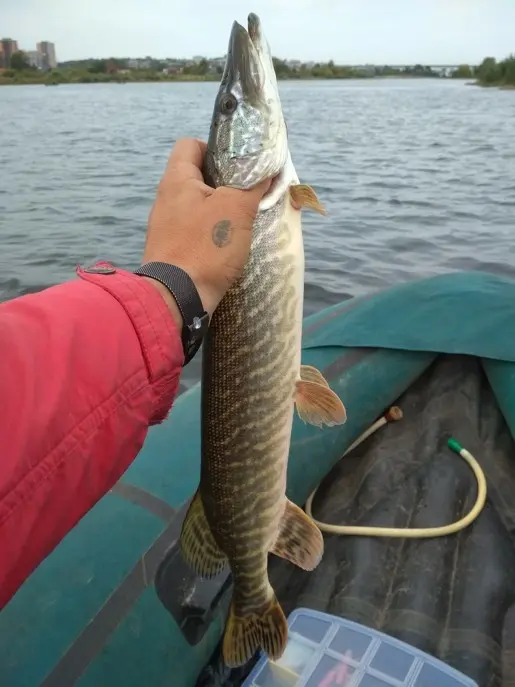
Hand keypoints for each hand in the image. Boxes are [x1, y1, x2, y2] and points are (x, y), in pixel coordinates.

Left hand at [142, 138, 269, 320]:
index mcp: (177, 180)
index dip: (216, 148)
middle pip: (197, 177)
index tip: (238, 166)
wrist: (176, 298)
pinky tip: (227, 247)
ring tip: (242, 223)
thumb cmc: (205, 247)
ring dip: (220, 211)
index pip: (191, 145)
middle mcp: (166, 199)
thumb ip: (253, 185)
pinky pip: (193, 231)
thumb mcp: (236, 210)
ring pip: (197, 207)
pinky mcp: (170, 250)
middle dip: (225, 184)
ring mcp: (166, 227)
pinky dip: (211, 234)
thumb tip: (267, 170)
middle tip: (248, 195)